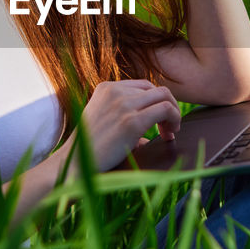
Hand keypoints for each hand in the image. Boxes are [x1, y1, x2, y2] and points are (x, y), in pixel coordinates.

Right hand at [64, 79, 180, 172]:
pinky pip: (166, 110)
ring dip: (173, 114)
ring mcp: (124, 104)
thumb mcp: (102, 120)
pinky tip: (169, 136)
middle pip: (156, 90)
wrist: (74, 162)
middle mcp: (115, 91)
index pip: (144, 86)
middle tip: (168, 129)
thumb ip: (122, 115)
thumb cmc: (89, 148)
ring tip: (169, 133)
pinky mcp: (132, 121)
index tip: (158, 122)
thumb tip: (148, 131)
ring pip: (164, 97)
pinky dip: (174, 120)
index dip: (156, 102)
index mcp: (106, 87)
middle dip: (168, 107)